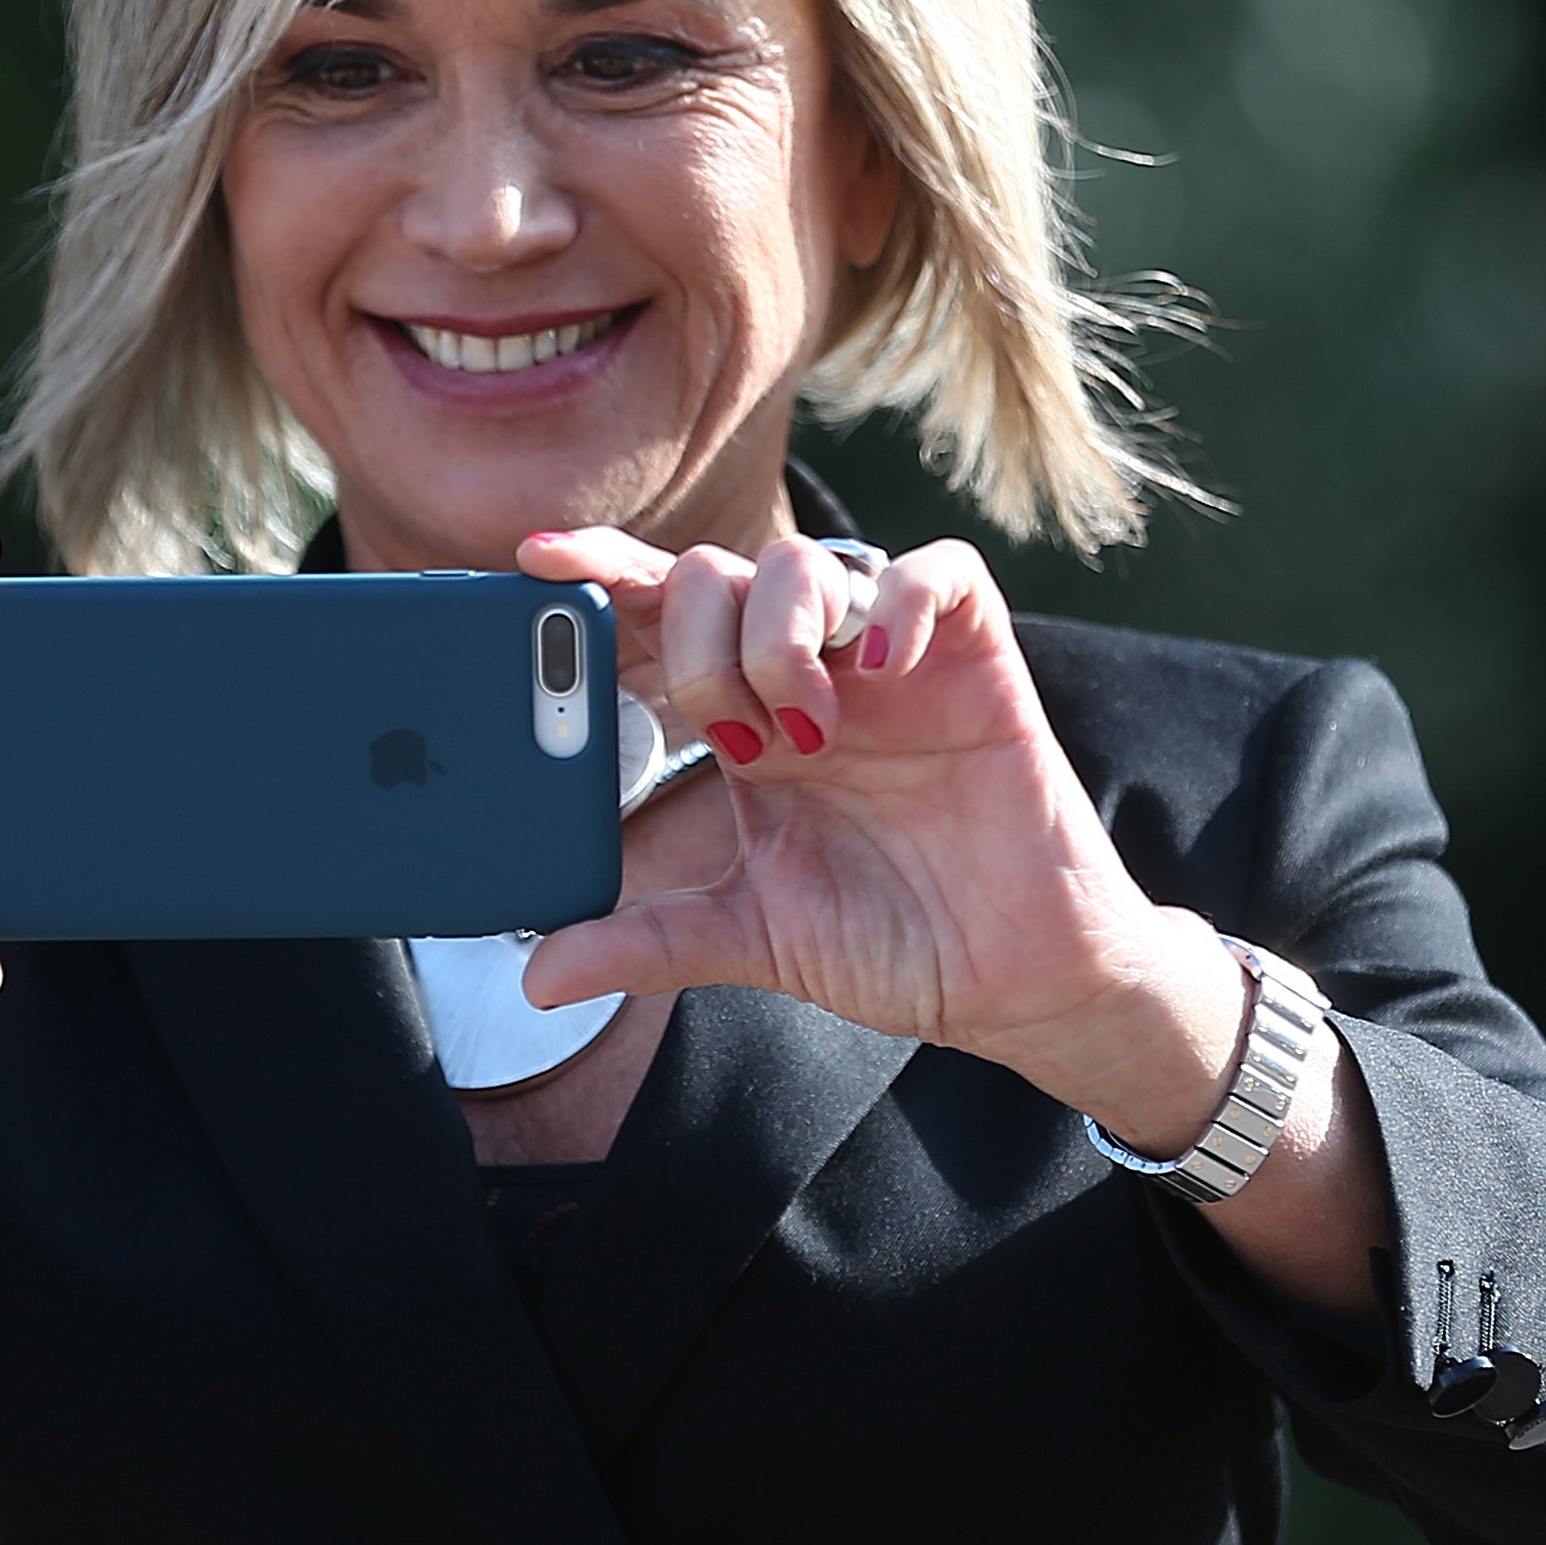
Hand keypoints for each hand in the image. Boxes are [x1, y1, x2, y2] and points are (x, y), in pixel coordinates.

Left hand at [511, 528, 1239, 1130]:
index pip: (665, 617)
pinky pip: (940, 572)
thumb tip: (536, 977)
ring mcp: (894, 663)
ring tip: (809, 725)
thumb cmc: (893, 940)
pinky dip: (902, 598)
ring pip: (810, 562)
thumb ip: (646, 942)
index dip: (603, 574)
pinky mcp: (979, 662)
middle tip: (736, 737)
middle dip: (704, 646)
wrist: (1012, 981)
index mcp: (750, 722)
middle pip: (721, 574)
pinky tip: (884, 663)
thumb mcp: (750, 936)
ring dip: (782, 633)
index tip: (533, 563)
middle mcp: (813, 675)